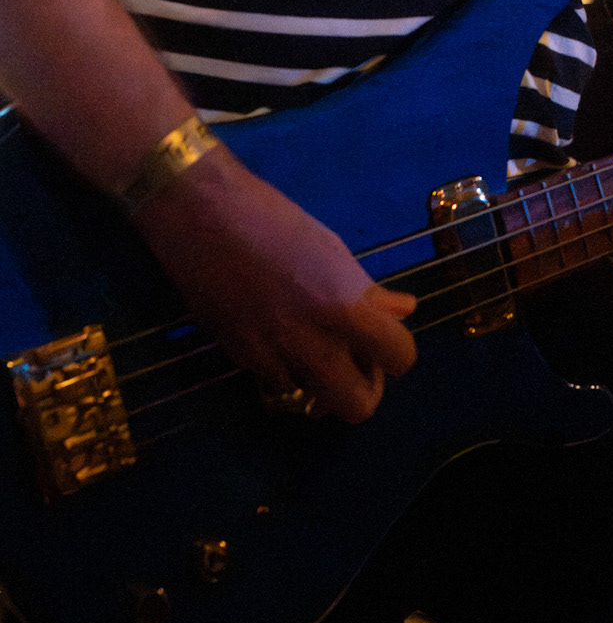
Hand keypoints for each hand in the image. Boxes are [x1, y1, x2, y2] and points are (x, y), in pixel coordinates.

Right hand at [134, 148, 416, 423]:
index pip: (400, 357)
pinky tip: (278, 337)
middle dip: (361, 388)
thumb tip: (403, 309)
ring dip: (320, 383)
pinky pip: (277, 384)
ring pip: (313, 403)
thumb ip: (367, 290)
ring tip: (313, 346)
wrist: (200, 216)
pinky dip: (285, 371)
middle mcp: (313, 343)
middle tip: (352, 357)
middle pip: (358, 407)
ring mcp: (273, 357)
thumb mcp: (331, 248)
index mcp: (344, 307)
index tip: (380, 338)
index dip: (395, 353)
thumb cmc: (272, 218)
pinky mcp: (240, 360)